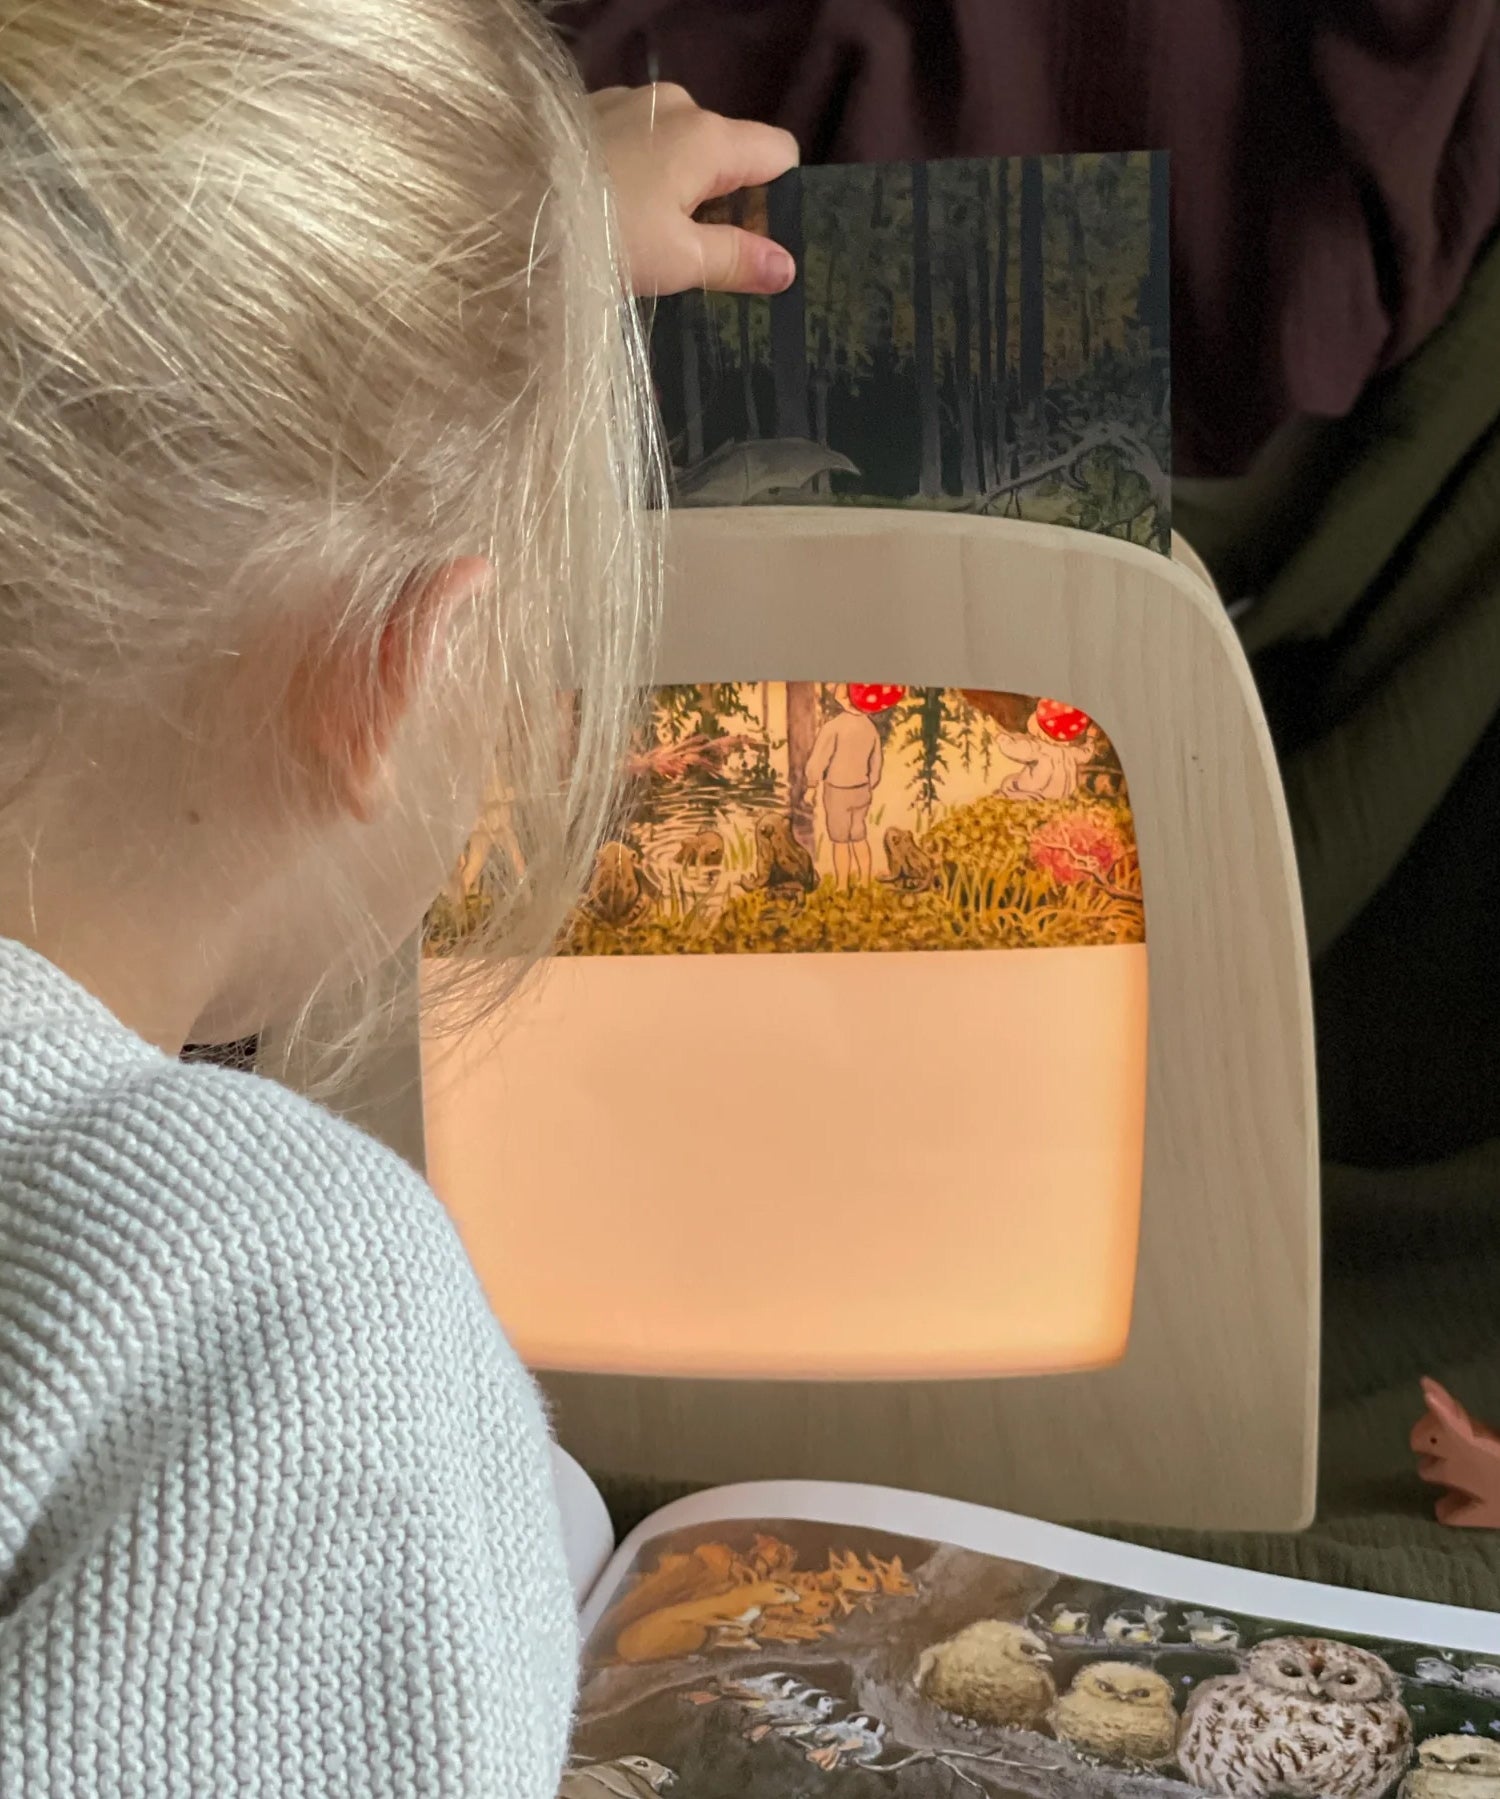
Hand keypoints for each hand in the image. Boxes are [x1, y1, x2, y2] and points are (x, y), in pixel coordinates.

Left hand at [591, 84, 799, 296]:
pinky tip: (615, 212)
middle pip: (727, 151)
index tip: (757, 245)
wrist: (506, 210)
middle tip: (700, 258)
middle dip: (724, 200)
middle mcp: (674, 105)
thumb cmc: (603, 237)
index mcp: (707, 136)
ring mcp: (630, 103)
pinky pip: (640, 142)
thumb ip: (737, 259)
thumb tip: (787, 266)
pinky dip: (641, 174)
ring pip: (680, 147)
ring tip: (649, 240)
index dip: (778, 200)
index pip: (778, 152)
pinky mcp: (591, 113)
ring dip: (678, 189)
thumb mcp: (677, 262)